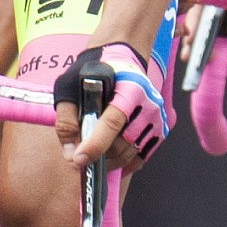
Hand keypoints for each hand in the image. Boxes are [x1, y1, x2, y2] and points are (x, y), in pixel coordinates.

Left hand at [53, 42, 168, 174]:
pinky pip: (141, 158)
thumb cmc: (95, 73)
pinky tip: (110, 160)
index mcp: (129, 89)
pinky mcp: (160, 130)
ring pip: (129, 155)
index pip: (112, 123)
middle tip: (79, 156)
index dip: (95, 145)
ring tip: (93, 154)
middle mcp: (148, 105)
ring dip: (108, 162)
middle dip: (97, 156)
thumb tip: (72, 153)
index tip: (79, 159)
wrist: (123, 61)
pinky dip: (123, 165)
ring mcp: (157, 118)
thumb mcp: (71, 86)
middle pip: (120, 145)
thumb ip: (67, 119)